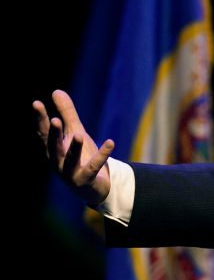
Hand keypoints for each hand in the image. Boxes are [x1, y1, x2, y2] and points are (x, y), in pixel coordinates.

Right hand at [33, 90, 112, 205]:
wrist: (93, 187)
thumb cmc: (80, 156)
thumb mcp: (75, 132)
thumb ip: (67, 114)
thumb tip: (56, 91)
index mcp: (53, 149)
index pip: (44, 132)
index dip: (40, 119)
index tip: (36, 103)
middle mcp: (57, 161)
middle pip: (54, 146)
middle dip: (54, 134)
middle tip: (55, 120)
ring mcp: (70, 173)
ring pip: (71, 159)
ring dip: (74, 148)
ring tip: (79, 134)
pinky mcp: (85, 179)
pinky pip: (94, 166)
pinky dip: (102, 155)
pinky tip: (111, 142)